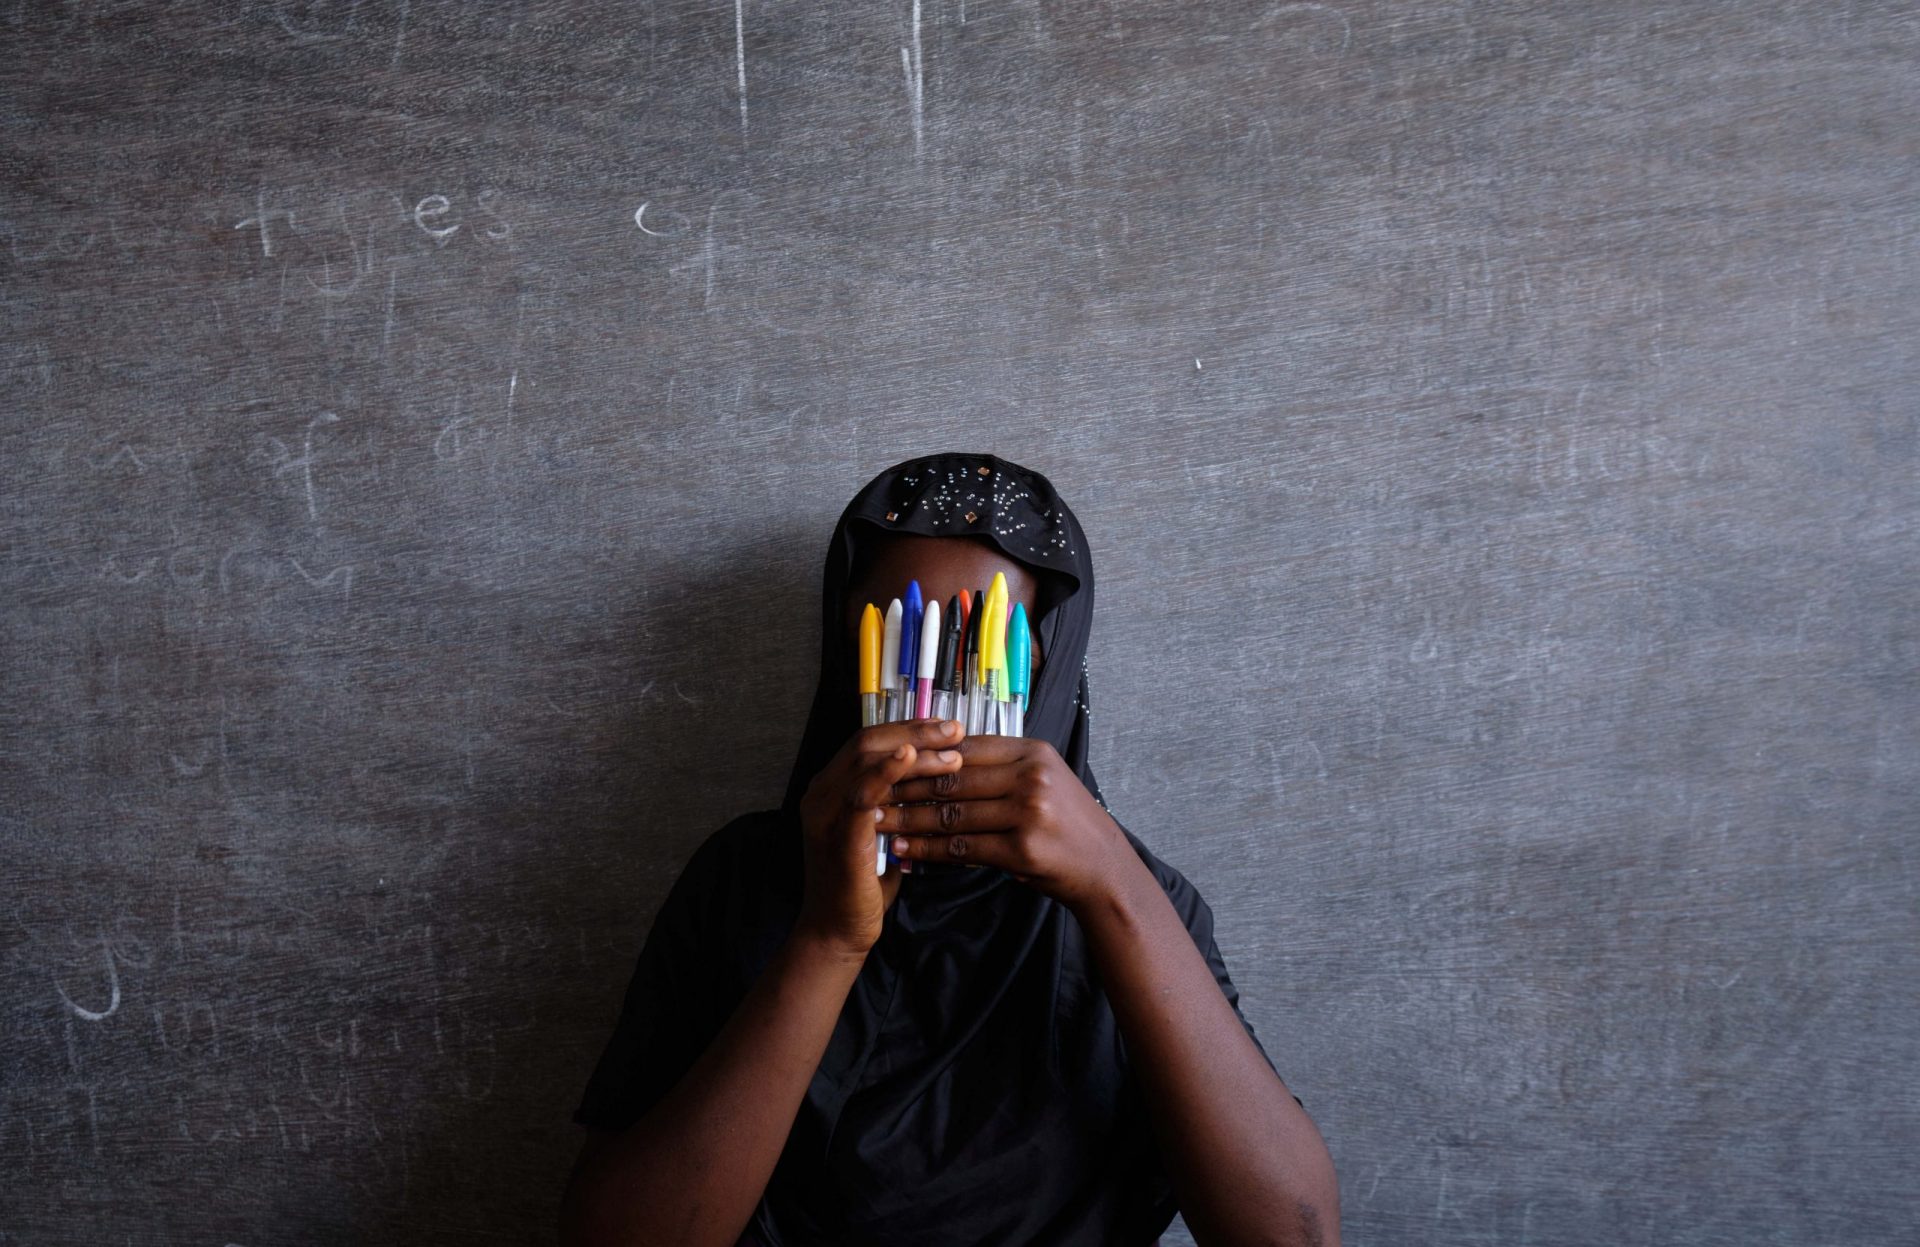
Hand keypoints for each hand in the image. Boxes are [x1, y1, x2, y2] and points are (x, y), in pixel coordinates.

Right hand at [795, 719, 967, 958]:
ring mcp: (825, 811)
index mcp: (832, 788)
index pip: (869, 742)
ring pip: (867, 760)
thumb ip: (896, 804)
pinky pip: (861, 793)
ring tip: (951, 751)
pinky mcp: (837, 834)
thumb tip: (938, 778)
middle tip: (954, 730)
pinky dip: (887, 771)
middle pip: (868, 742)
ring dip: (913, 750)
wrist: (839, 931)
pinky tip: (911, 758)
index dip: (908, 729)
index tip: (946, 728)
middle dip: (915, 731)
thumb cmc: (866, 885)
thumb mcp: (884, 833)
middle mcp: (822, 792)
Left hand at [880, 736, 1132, 912]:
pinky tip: (906, 849)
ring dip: (910, 819)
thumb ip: (1000, 765)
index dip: (923, 755)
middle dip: (907, 786)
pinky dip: (929, 849)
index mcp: (1032, 752)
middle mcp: (1031, 776)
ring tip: (878, 822)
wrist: (1103, 868)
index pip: (964, 746)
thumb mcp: (1042, 779)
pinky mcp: (1022, 849)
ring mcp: (1028, 812)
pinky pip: (962, 846)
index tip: (889, 763)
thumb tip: (944, 752)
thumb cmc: (1065, 824)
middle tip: (870, 791)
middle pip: (954, 777)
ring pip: (952, 813)